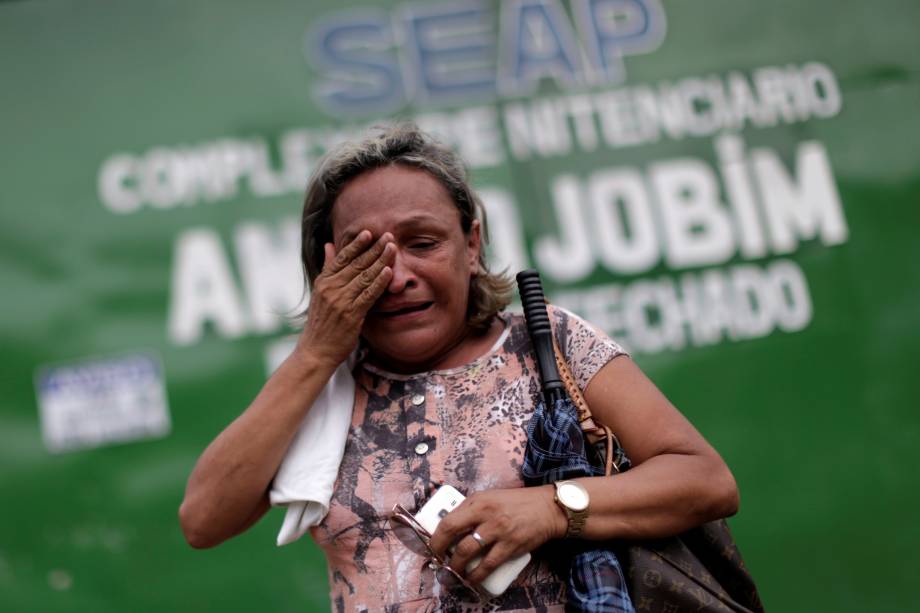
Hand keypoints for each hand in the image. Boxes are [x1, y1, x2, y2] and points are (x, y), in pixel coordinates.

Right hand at [295, 230, 394, 367]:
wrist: (316, 350)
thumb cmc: (321, 322)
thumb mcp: (320, 292)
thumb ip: (327, 268)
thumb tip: (328, 245)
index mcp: (324, 281)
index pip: (342, 257)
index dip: (356, 244)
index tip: (369, 232)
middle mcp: (331, 288)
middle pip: (356, 263)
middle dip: (374, 248)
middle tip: (388, 235)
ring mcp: (341, 301)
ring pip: (364, 276)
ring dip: (380, 260)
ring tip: (393, 248)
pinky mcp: (351, 314)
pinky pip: (368, 294)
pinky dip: (379, 282)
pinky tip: (389, 272)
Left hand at [427, 485, 563, 584]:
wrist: (547, 508)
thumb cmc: (516, 503)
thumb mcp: (490, 497)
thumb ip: (472, 509)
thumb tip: (451, 527)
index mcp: (478, 501)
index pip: (449, 519)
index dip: (436, 537)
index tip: (432, 547)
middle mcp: (486, 514)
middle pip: (453, 534)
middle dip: (440, 551)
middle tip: (439, 561)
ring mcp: (499, 530)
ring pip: (468, 552)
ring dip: (456, 566)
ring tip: (453, 573)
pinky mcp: (511, 546)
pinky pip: (489, 565)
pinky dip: (477, 575)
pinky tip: (471, 580)